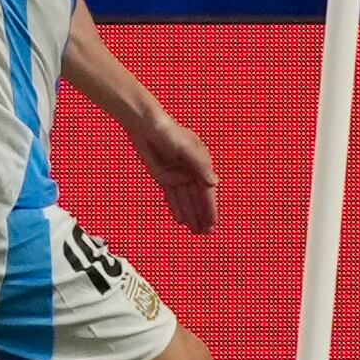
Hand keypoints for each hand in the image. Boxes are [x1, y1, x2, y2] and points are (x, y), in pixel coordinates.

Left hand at [134, 112, 219, 234]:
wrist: (146, 125)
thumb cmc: (169, 132)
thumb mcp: (187, 148)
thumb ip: (200, 166)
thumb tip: (213, 182)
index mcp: (201, 163)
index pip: (207, 191)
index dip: (210, 208)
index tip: (213, 223)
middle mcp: (190, 171)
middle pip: (197, 198)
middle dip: (202, 215)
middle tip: (206, 233)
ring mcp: (177, 175)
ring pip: (185, 199)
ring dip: (191, 215)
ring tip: (195, 231)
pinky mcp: (163, 177)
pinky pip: (172, 196)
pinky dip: (176, 207)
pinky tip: (180, 220)